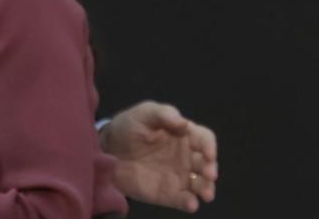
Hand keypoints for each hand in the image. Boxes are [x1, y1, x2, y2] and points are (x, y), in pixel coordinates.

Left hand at [102, 101, 217, 211]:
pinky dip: (189, 203)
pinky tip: (190, 204)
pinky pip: (184, 200)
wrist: (108, 149)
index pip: (205, 140)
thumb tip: (185, 124)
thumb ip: (164, 114)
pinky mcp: (170, 193)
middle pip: (206, 164)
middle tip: (208, 173)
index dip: (209, 146)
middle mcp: (188, 157)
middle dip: (210, 169)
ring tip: (205, 193)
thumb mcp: (144, 113)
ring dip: (206, 188)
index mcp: (185, 135)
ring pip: (201, 184)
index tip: (208, 153)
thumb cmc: (129, 126)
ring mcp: (180, 176)